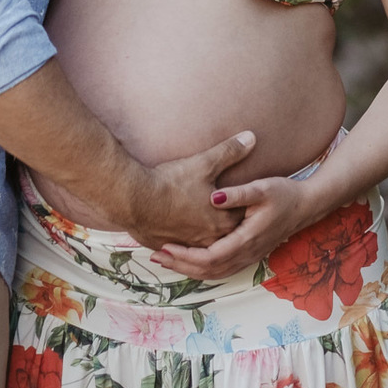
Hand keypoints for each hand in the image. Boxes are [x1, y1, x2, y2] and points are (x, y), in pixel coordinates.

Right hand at [126, 131, 255, 250]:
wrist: (135, 199)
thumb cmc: (172, 182)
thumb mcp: (204, 163)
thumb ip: (230, 151)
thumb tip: (252, 137)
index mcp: (222, 221)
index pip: (243, 216)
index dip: (245, 206)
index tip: (247, 199)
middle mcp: (209, 239)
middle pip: (226, 234)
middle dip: (227, 222)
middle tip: (227, 211)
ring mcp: (188, 246)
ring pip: (204, 244)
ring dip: (206, 235)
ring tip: (204, 222)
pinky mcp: (168, 247)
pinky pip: (182, 249)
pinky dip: (185, 241)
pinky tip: (181, 232)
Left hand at [148, 173, 317, 278]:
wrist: (305, 207)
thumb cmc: (283, 194)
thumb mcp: (262, 188)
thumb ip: (238, 193)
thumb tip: (215, 196)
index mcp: (247, 239)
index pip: (210, 257)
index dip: (186, 255)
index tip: (166, 247)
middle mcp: (247, 254)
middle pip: (208, 270)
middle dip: (181, 265)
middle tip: (156, 257)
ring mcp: (248, 257)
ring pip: (214, 273)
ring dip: (189, 269)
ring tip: (165, 260)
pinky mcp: (248, 254)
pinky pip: (221, 269)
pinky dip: (202, 268)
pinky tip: (188, 260)